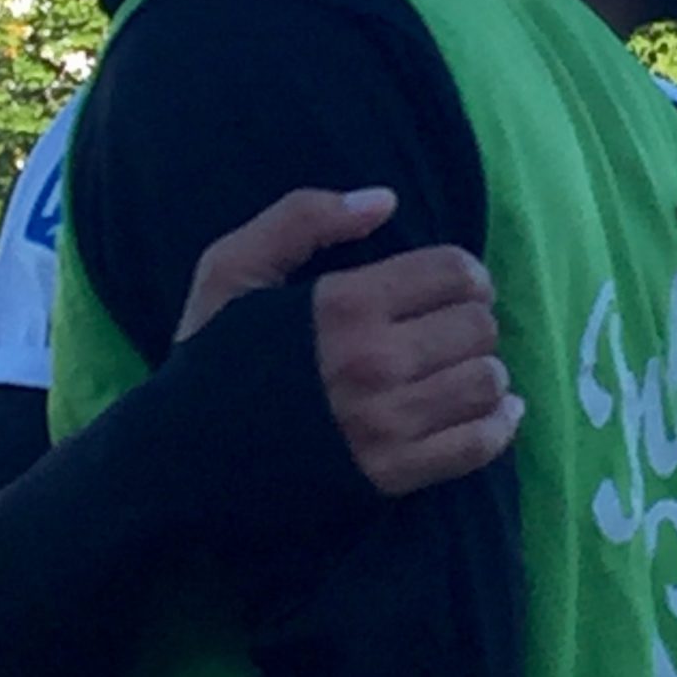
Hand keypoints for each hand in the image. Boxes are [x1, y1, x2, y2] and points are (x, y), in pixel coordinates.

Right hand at [174, 186, 522, 495]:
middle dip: (474, 322)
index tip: (455, 287)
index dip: (466, 274)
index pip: (454, 273)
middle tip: (453, 331)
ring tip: (464, 371)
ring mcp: (386, 424)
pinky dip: (500, 426)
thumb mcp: (233, 268)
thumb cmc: (209, 359)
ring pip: (486, 384)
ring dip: (486, 372)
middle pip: (478, 328)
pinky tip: (497, 412)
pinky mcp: (391, 475)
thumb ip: (303, 217)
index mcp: (344, 305)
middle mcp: (374, 362)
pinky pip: (478, 447)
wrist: (176, 459)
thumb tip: (386, 201)